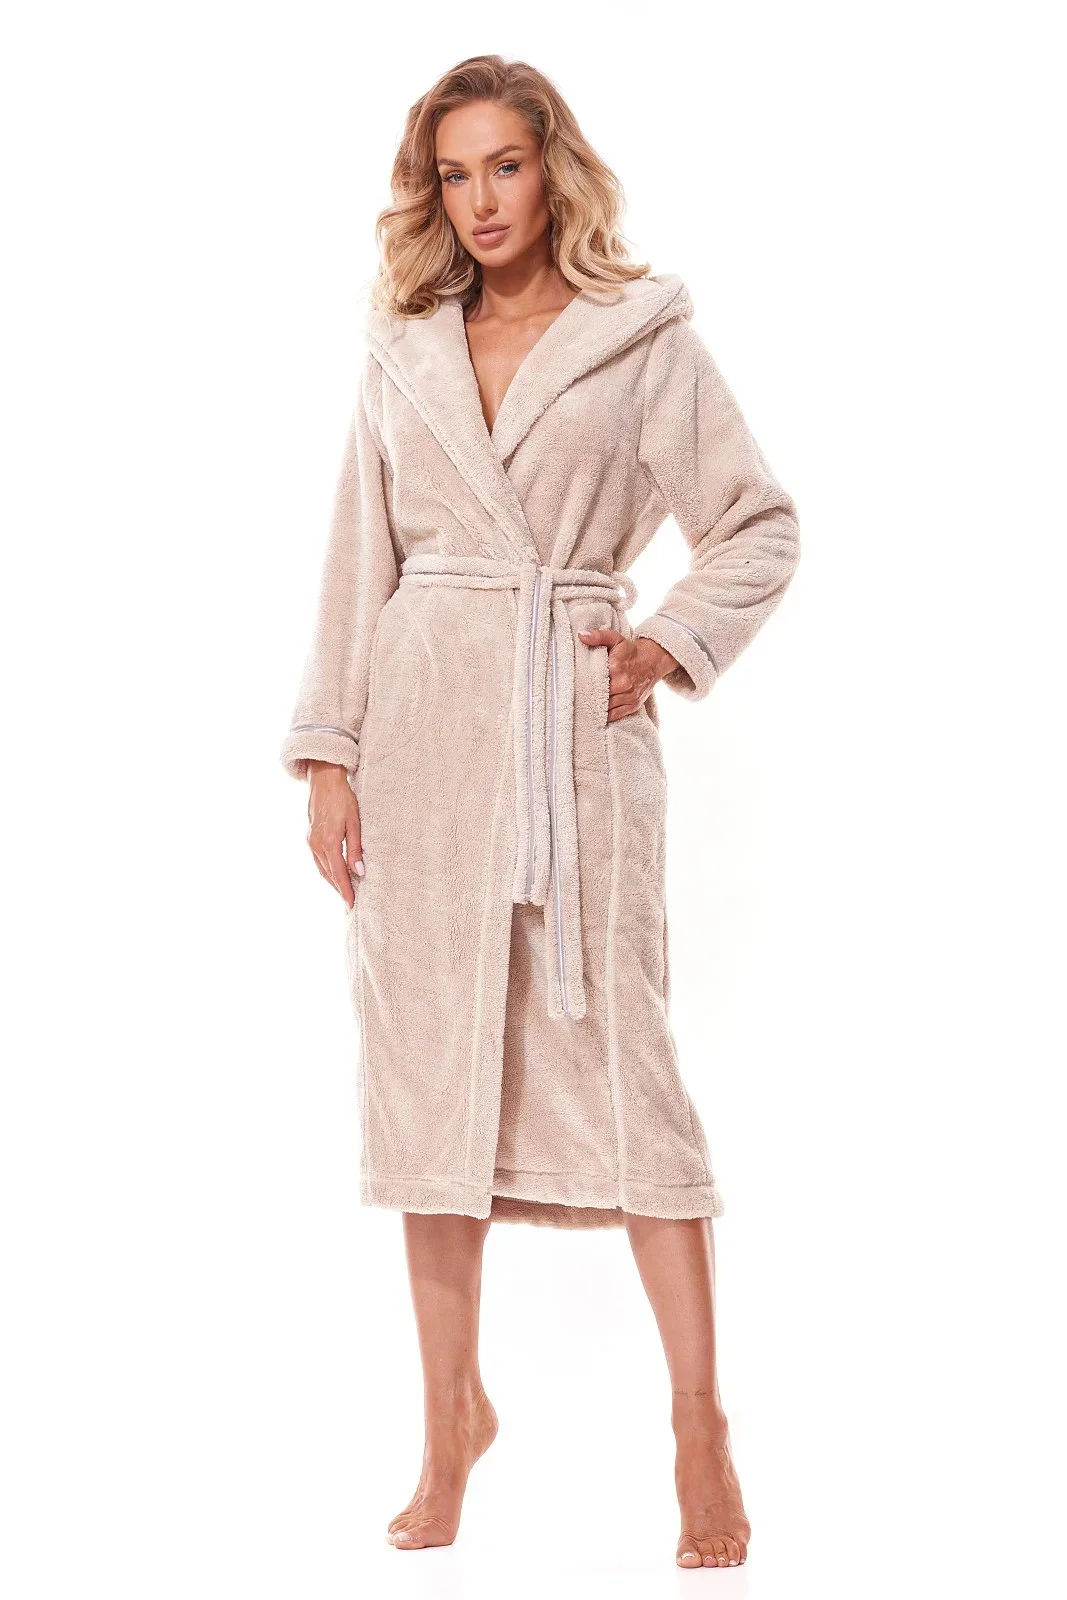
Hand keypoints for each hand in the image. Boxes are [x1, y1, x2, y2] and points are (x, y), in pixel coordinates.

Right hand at [307, 760, 363, 907]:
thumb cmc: (343, 798)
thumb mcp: (355, 823)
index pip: (339, 873)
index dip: (346, 890)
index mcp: (328, 842)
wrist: (324, 780)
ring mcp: (310, 841)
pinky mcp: (310, 837)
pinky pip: (318, 861)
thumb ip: (355, 849)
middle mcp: (316, 845)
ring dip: (333, 882)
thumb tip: (360, 872)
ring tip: (344, 893)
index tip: (352, 904)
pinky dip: (327, 871)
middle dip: (339, 890)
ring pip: (322, 869)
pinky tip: (334, 874)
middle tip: (350, 903)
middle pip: (329, 874)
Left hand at [576, 628, 679, 722]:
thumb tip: (582, 635)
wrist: (654, 660)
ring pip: (606, 708)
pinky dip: (606, 715)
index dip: (583, 686)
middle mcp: (623, 684)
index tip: (574, 687)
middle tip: (576, 698)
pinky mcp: (634, 705)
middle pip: (598, 697)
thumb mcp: (615, 639)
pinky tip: (597, 711)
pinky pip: (615, 715)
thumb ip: (598, 636)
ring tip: (584, 706)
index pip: (593, 682)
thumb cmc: (631, 650)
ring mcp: (629, 696)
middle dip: (588, 698)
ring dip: (595, 707)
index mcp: (616, 668)